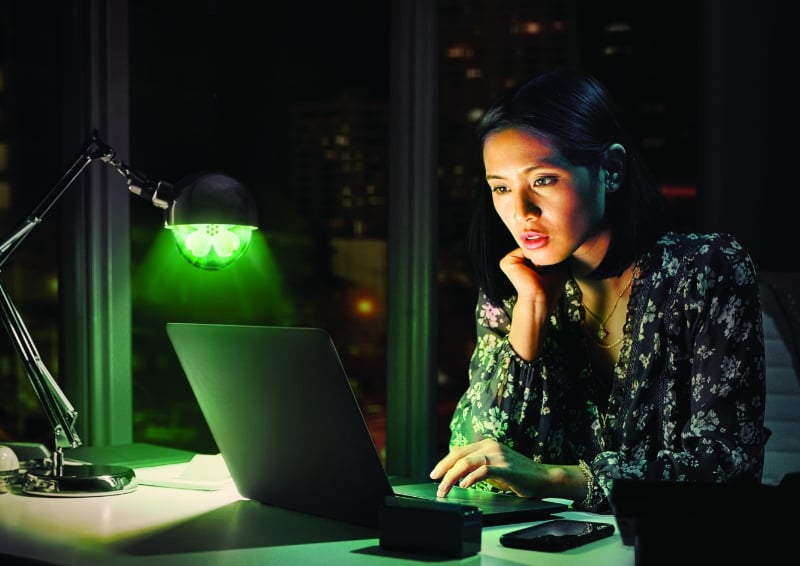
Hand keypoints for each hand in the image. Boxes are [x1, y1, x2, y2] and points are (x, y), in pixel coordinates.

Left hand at [429, 438, 548, 498]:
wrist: (543, 478)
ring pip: (467, 463)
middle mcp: (490, 446)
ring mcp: (498, 455)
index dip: (444, 462)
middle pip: (459, 456)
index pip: (459, 451)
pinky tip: (464, 486)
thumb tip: (457, 475)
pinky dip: (471, 478)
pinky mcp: (506, 467)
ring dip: (452, 477)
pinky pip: (483, 471)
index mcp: (486, 443)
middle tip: (436, 483)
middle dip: (444, 470)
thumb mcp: (494, 465)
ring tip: (445, 489)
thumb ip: (478, 465)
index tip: (435, 474)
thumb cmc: (518, 474)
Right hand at [499, 249, 568, 310]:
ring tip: (540, 269)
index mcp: (525, 263)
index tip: (552, 262)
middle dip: (543, 251)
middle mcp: (516, 261)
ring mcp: (510, 261)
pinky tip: (534, 268)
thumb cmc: (549, 287)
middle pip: (533, 245)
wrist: (540, 299)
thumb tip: (557, 239)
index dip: (547, 251)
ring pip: (528, 246)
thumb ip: (554, 252)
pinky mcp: (507, 262)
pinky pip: (523, 249)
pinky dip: (531, 256)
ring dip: (538, 254)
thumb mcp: (556, 265)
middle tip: (547, 266)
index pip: (538, 248)